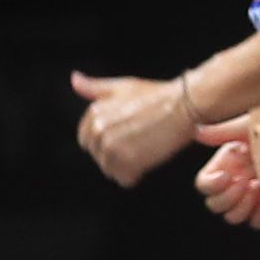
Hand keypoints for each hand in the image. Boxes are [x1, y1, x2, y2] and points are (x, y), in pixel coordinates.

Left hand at [71, 71, 200, 185]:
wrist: (185, 105)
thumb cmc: (158, 96)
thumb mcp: (123, 87)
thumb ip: (95, 88)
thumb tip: (75, 80)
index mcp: (94, 114)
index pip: (87, 141)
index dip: (107, 142)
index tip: (125, 138)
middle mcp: (99, 131)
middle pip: (99, 157)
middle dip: (116, 155)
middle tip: (140, 144)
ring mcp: (113, 148)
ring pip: (111, 170)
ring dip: (126, 167)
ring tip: (145, 152)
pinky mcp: (129, 162)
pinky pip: (124, 179)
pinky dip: (134, 176)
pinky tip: (147, 162)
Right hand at [190, 123, 259, 229]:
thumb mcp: (250, 127)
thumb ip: (223, 132)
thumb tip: (197, 131)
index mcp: (227, 165)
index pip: (205, 185)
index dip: (212, 184)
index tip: (227, 176)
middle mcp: (236, 182)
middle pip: (215, 205)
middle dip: (228, 197)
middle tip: (246, 182)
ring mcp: (253, 197)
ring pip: (233, 217)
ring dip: (243, 206)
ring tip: (258, 187)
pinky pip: (256, 222)